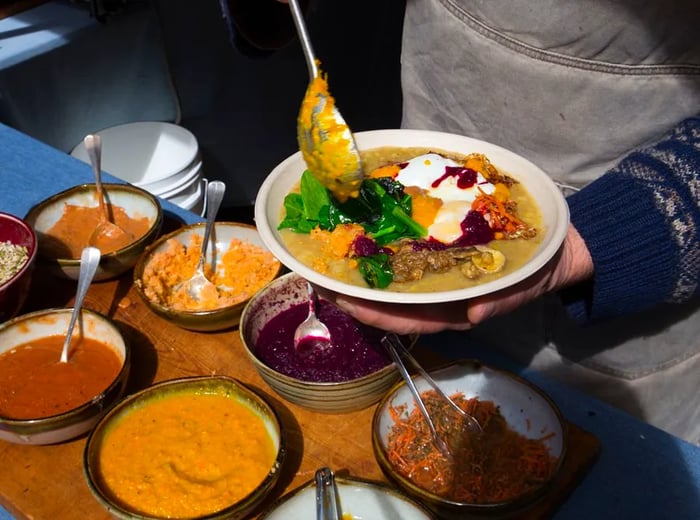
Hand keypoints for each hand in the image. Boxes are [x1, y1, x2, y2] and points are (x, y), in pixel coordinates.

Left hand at [323, 224, 592, 334]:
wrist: (555, 249)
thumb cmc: (541, 268)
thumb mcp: (528, 284)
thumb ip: (503, 301)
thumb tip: (476, 317)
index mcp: (455, 311)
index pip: (407, 319)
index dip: (375, 314)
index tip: (345, 303)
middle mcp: (439, 299)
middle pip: (390, 304)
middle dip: (355, 295)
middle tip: (321, 279)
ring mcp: (437, 279)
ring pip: (393, 285)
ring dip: (362, 277)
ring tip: (331, 263)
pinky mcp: (440, 259)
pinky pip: (407, 261)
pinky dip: (384, 256)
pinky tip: (365, 242)